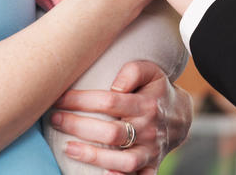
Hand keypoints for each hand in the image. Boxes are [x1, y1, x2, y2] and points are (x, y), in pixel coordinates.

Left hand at [50, 60, 192, 174]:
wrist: (180, 117)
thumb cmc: (155, 91)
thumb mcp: (151, 71)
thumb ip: (133, 71)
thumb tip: (115, 85)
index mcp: (147, 104)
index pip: (109, 102)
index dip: (81, 100)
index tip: (60, 98)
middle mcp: (150, 129)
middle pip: (111, 133)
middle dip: (78, 127)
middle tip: (55, 119)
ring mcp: (150, 150)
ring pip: (123, 161)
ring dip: (93, 157)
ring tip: (68, 148)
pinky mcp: (151, 166)